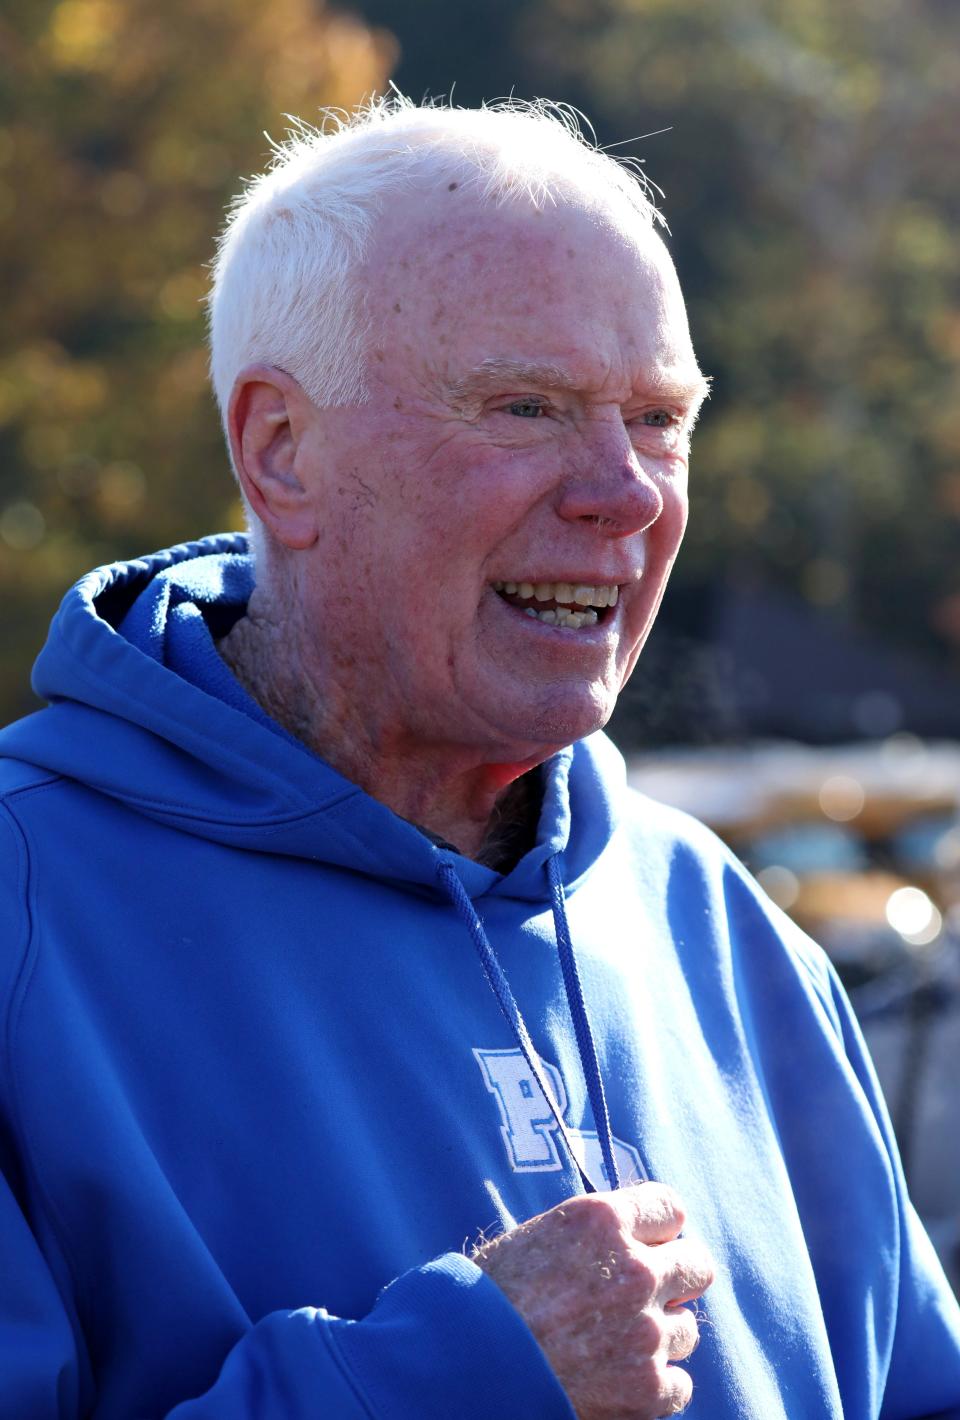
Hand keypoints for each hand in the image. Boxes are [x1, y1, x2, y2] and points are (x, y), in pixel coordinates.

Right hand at [473, 1183, 713, 1419]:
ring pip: (687, 1329)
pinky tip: (618, 1382)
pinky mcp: (648, 1387)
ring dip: (659, 1337)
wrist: (466, 1365)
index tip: (646, 1245)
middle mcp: (635, 1268)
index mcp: (604, 1220)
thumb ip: (593, 1236)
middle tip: (645, 1297)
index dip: (659, 1229)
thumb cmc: (487, 1298)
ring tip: (614, 1346)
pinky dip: (654, 1388)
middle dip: (676, 1279)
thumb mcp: (537, 1238)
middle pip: (698, 1264)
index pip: (671, 1208)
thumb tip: (627, 1240)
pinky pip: (679, 1384)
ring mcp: (646, 1330)